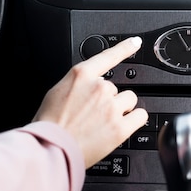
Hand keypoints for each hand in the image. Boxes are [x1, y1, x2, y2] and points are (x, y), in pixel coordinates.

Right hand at [33, 36, 148, 167]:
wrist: (51, 147)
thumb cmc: (50, 124)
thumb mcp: (57, 92)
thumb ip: (77, 86)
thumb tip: (86, 89)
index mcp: (82, 75)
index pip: (108, 56)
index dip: (125, 48)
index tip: (135, 43)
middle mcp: (99, 87)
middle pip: (117, 87)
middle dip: (109, 99)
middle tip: (93, 115)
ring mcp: (111, 107)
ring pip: (129, 100)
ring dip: (121, 109)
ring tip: (104, 123)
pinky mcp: (120, 127)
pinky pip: (140, 116)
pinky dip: (133, 120)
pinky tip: (121, 126)